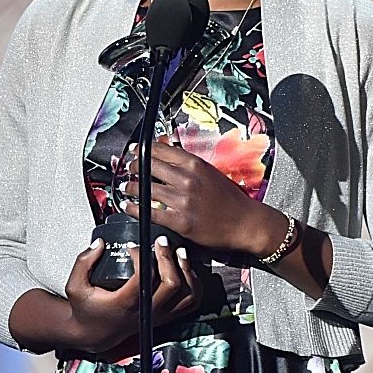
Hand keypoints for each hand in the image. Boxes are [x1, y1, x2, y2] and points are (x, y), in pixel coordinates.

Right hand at [63, 234, 204, 354]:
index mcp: (125, 304)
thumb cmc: (86, 309)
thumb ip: (83, 262)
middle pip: (171, 285)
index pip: (143, 279)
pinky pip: (190, 302)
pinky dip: (193, 284)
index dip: (141, 258)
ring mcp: (158, 315)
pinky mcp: (165, 316)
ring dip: (185, 270)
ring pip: (186, 295)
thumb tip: (99, 243)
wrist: (95, 334)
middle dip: (168, 258)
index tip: (132, 246)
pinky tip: (185, 268)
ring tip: (178, 252)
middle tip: (160, 242)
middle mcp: (145, 311)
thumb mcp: (75, 286)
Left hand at [118, 137, 276, 258]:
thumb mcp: (211, 173)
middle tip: (129, 168)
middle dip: (134, 167)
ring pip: (146, 189)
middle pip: (150, 166)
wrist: (246, 223)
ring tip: (126, 187)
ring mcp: (183, 201)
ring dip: (131, 187)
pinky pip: (149, 212)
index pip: (161, 150)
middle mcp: (188, 180)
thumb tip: (169, 152)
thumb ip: (190, 163)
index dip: (143, 149)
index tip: (136, 150)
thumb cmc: (232, 200)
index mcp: (196, 165)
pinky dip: (135, 208)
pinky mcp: (180, 221)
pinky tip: (129, 206)